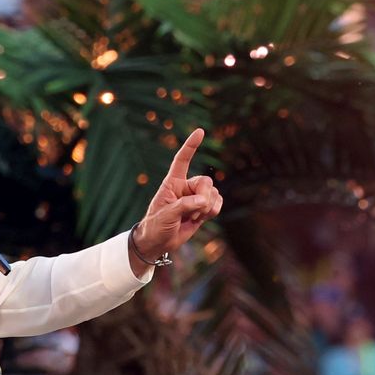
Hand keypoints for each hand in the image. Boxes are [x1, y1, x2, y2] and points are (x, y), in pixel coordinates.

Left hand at [134, 128, 222, 261]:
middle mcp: (186, 187)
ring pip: (214, 193)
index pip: (182, 160)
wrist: (158, 242)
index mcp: (172, 183)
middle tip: (194, 211)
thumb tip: (203, 200)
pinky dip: (213, 211)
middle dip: (204, 196)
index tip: (200, 131)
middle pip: (206, 181)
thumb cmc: (155, 226)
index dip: (191, 146)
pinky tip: (200, 219)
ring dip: (207, 208)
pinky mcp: (204, 209)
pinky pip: (218, 203)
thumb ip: (184, 206)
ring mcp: (196, 197)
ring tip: (192, 218)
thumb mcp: (165, 215)